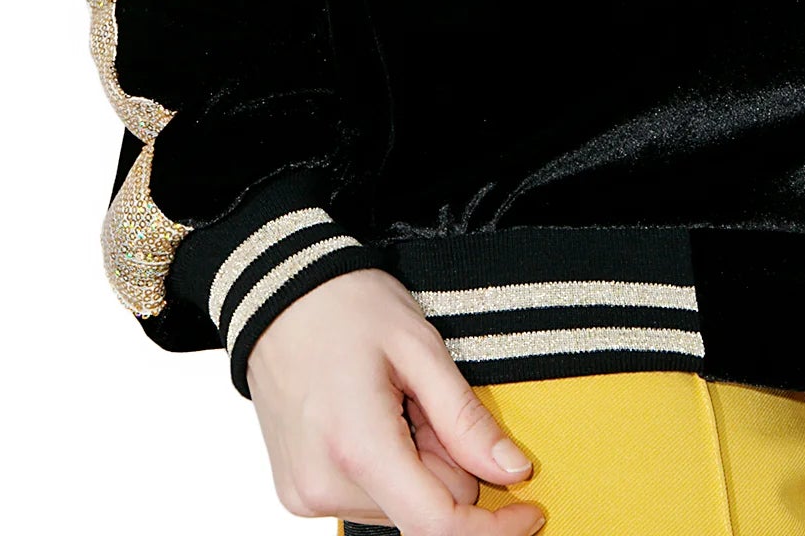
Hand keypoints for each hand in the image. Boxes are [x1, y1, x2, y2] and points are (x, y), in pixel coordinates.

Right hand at [244, 266, 546, 531]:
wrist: (275, 292)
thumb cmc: (343, 305)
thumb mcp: (419, 347)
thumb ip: (465, 418)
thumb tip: (512, 470)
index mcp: (356, 448)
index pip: (438, 524)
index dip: (493, 526)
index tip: (529, 512)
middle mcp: (324, 484)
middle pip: (424, 509)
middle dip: (446, 464)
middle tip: (427, 400)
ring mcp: (306, 493)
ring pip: (400, 506)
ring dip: (416, 464)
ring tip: (394, 401)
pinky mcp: (299, 492)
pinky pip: (368, 497)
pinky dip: (387, 465)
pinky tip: (374, 417)